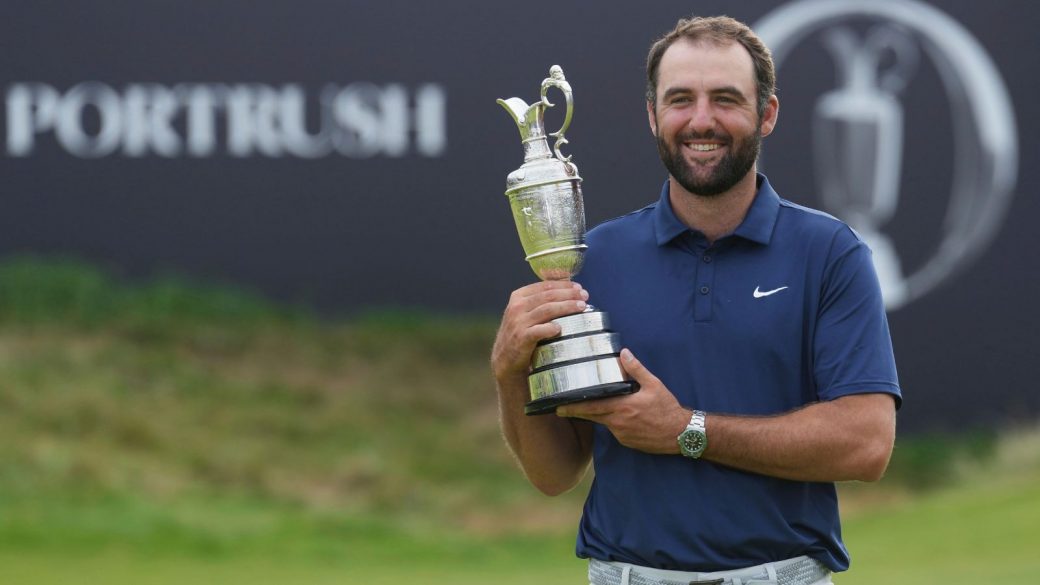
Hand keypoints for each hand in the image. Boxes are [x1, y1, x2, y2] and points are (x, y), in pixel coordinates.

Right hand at [491, 281, 588, 380]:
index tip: (579, 288)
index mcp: (518, 297)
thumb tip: (569, 292)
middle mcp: (517, 307)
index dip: (564, 285)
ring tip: (581, 307)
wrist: (506, 360)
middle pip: (548, 296)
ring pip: (547, 309)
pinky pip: (539, 331)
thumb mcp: (525, 314)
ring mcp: (518, 322)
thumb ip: (540, 303)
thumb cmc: (522, 335)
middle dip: (569, 294)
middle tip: (585, 296)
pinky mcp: (521, 338)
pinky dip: (550, 328)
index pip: (545, 286)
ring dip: (566, 307)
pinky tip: (560, 328)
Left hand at [556, 348, 689, 454]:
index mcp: (622, 408)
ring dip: (596, 416)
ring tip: (588, 407)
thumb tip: (624, 353)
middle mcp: (618, 423)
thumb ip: (636, 369)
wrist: (681, 434)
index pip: (591, 407)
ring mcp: (621, 435)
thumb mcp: (654, 385)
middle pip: (591, 416)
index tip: (558, 406)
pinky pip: (614, 430)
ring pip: (603, 423)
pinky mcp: (627, 442)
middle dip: (575, 412)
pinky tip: (616, 416)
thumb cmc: (667, 409)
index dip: (573, 407)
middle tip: (560, 408)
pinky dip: (611, 423)